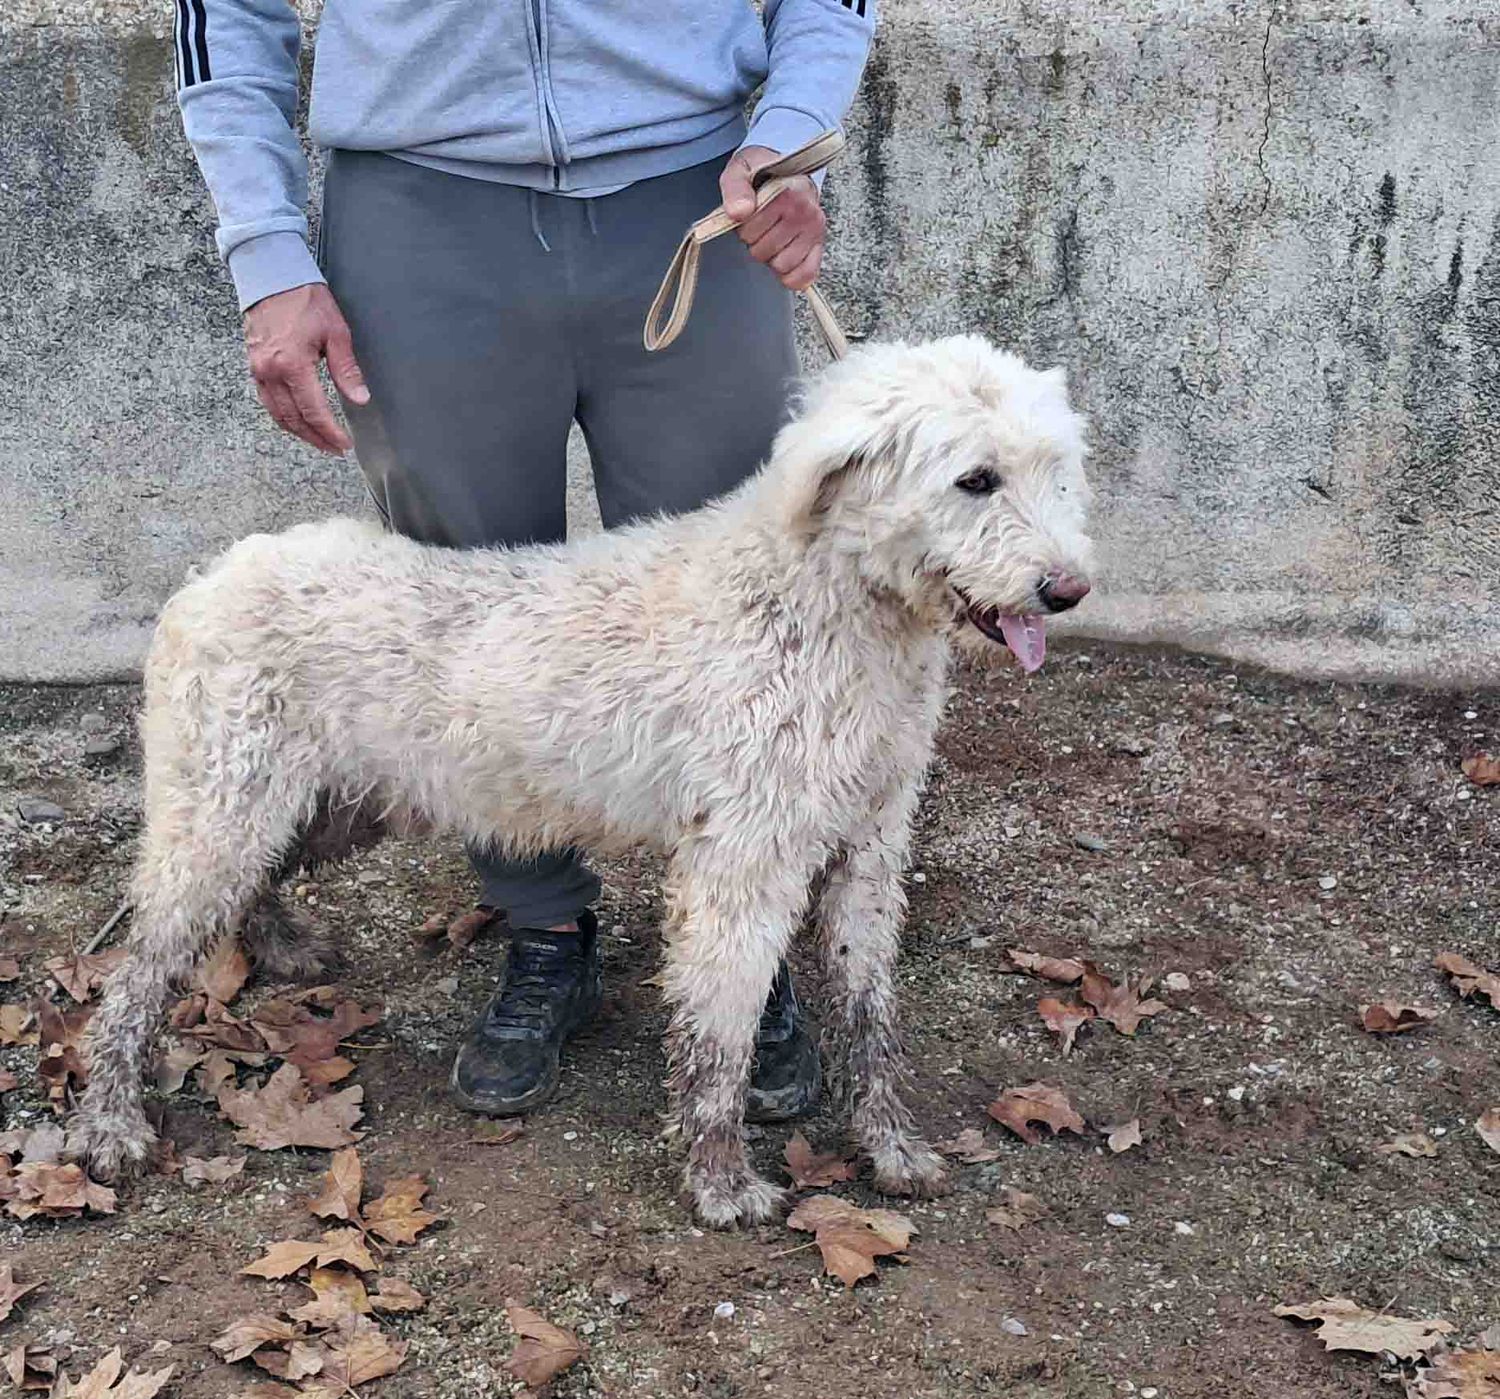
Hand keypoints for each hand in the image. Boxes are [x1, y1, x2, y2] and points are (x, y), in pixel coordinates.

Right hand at [243, 283, 368, 454]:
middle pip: (294, 419)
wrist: (270, 275)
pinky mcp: (253, 365)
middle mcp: (271, 372)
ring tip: (319, 441)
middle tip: (334, 449)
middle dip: (316, 438)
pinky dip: (283, 416)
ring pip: (278, 414)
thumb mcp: (335, 332)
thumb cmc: (304, 298)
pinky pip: (268, 401)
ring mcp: (258, 370)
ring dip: (299, 432)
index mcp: (293, 365)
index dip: (330, 432)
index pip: (314, 411)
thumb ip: (346, 370)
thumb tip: (359, 399)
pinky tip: (297, 421)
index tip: (344, 444)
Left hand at [720, 145, 825, 291]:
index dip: (742, 227)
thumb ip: (735, 188)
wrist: (788, 172)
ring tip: (773, 236)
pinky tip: (784, 259)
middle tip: (761, 226)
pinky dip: (791, 275)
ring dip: (771, 257)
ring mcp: (815, 231)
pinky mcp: (820, 246)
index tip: (749, 214)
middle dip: (755, 243)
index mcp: (787, 192)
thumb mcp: (741, 169)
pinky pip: (804, 276)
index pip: (750, 232)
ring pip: (781, 266)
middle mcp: (806, 212)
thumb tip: (738, 212)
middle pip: (763, 252)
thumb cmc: (763, 174)